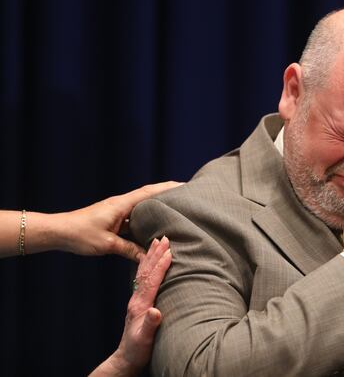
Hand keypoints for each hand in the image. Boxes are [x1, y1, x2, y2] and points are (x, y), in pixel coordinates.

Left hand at [52, 182, 181, 260]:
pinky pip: (134, 218)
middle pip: (149, 196)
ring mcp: (117, 212)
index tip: (185, 185)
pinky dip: (145, 220)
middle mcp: (122, 204)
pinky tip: (153, 228)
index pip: (150, 192)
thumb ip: (129, 250)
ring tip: (175, 211)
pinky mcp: (113, 220)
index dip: (168, 187)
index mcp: (122, 204)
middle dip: (168, 195)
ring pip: (142, 208)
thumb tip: (148, 257)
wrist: (58, 232)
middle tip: (186, 197)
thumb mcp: (107, 244)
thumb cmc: (80, 235)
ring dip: (157, 208)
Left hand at [89, 236, 171, 376]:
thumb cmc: (137, 350)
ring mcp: (137, 300)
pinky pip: (143, 279)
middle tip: (163, 237)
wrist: (126, 359)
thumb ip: (150, 325)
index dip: (160, 265)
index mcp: (139, 305)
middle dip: (155, 254)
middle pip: (146, 271)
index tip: (169, 251)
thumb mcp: (144, 340)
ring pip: (143, 273)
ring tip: (156, 243)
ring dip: (150, 256)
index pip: (151, 280)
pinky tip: (150, 262)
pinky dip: (148, 266)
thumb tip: (156, 311)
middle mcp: (137, 299)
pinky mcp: (139, 302)